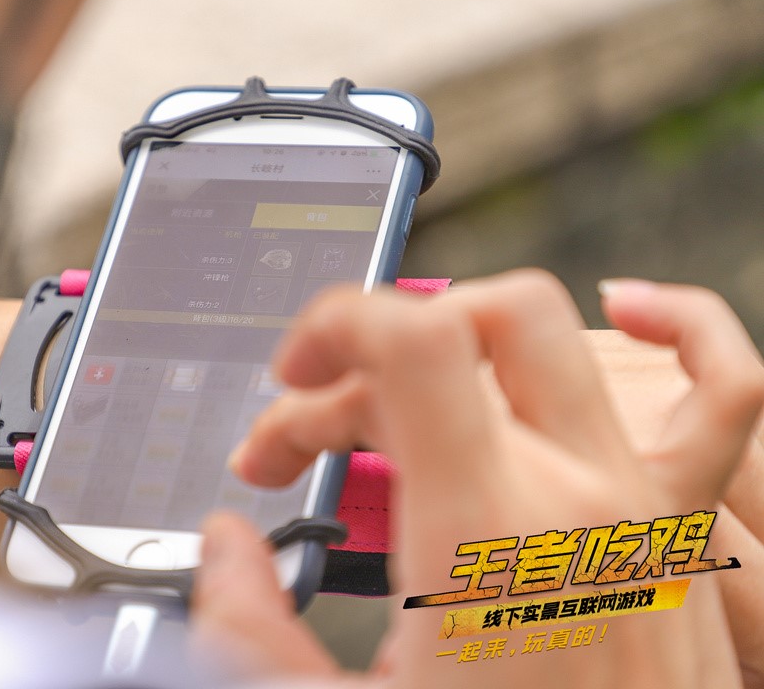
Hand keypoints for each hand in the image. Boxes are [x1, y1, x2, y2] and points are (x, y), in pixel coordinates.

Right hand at [192, 270, 762, 686]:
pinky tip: (628, 311)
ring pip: (542, 344)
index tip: (293, 375)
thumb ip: (250, 629)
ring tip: (398, 402)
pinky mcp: (679, 533)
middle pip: (445, 347)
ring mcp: (642, 506)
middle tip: (301, 449)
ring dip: (453, 347)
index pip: (412, 338)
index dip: (335, 323)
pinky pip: (720, 394)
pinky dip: (681, 330)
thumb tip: (226, 547)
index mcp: (485, 535)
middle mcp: (575, 496)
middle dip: (349, 374)